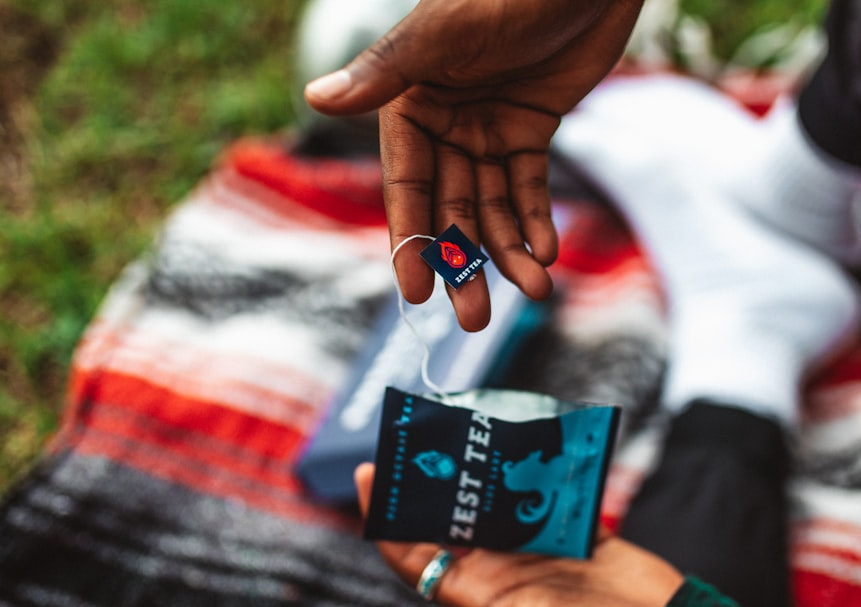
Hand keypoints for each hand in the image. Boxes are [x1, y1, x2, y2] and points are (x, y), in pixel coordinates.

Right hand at [305, 0, 644, 330]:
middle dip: (464, 262)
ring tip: (534, 291)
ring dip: (509, 251)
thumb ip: (385, 73)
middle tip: (474, 318)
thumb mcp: (443, 34)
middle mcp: (444, 123)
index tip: (417, 293)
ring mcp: (488, 129)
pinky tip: (546, 253)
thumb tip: (315, 97)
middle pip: (450, 207)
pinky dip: (537, 220)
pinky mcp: (531, 129)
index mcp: (410, 103)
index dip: (412, 240)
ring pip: (492, 205)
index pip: (407, 186)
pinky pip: (529, 187)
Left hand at [354, 462, 682, 606]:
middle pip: (447, 519)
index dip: (387, 521)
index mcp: (480, 597)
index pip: (416, 558)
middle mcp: (500, 567)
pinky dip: (536, 464)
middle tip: (415, 433)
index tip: (369, 474)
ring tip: (461, 424)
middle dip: (428, 481)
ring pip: (493, 499)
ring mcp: (536, 545)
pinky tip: (525, 433)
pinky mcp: (575, 529)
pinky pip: (545, 489)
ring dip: (478, 467)